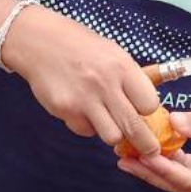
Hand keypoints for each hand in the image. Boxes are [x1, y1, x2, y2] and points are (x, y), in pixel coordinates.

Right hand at [0, 7, 161, 152]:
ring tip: (106, 119)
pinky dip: (87, 125)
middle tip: (149, 150)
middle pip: (135, 128)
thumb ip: (131, 78)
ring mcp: (84, 100)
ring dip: (112, 132)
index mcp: (122, 67)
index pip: (150, 104)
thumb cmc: (81, 46)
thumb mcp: (113, 53)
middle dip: (146, 144)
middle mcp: (105, 84)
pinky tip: (81, 109)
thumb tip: (150, 105)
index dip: (148, 111)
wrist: (40, 42)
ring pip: (112, 137)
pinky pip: (86, 131)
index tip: (144, 111)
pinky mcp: (66, 110)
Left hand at [114, 107, 190, 191]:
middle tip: (123, 159)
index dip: (164, 169)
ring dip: (150, 168)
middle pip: (176, 185)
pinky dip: (161, 163)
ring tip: (125, 156)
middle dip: (149, 171)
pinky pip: (177, 174)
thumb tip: (171, 121)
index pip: (188, 181)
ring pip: (173, 181)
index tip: (143, 156)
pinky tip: (140, 153)